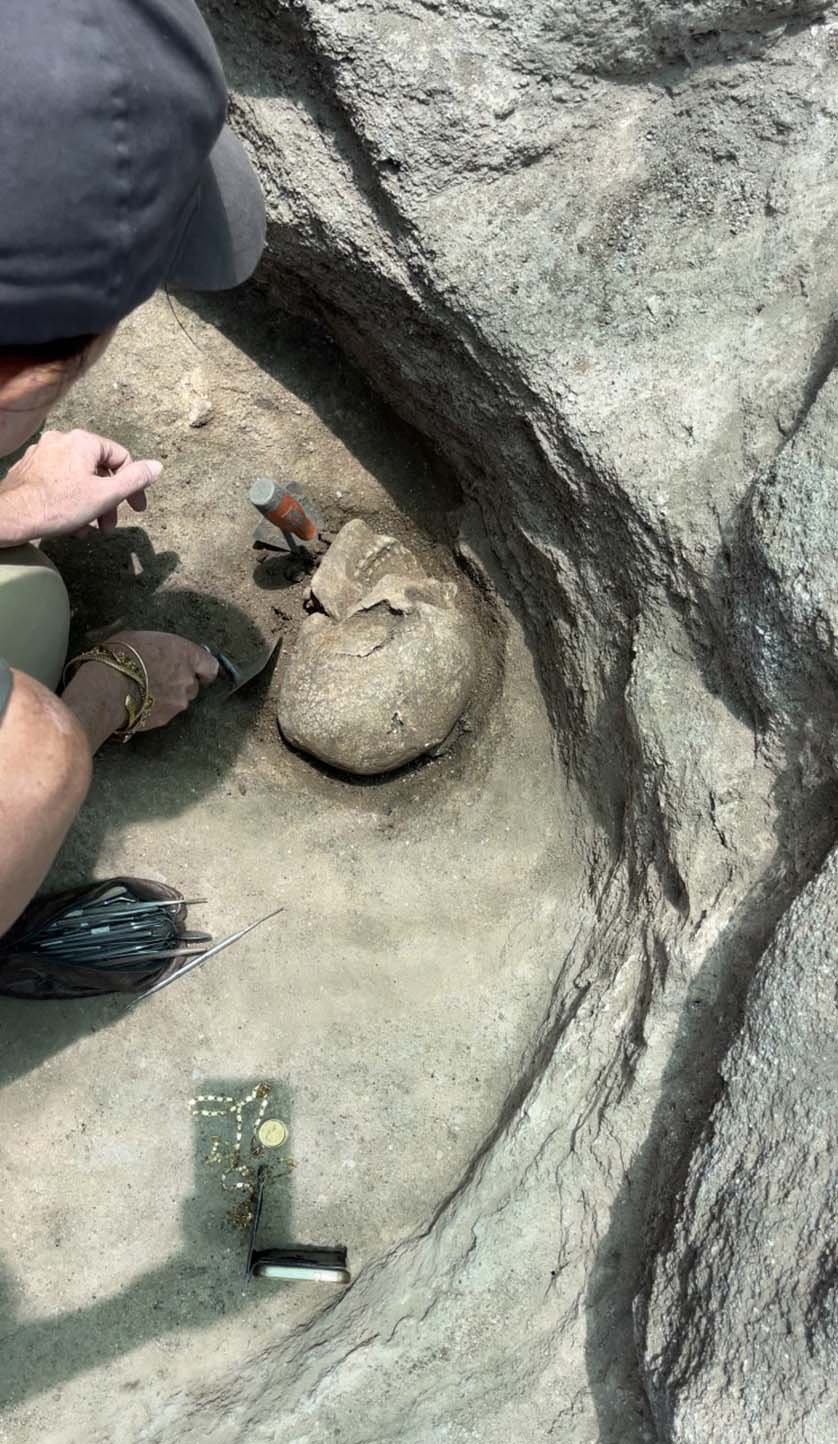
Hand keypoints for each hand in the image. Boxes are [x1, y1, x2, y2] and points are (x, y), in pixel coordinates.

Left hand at [0, 429, 160, 543]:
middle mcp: (62, 440)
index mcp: (83, 442)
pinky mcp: (29, 468)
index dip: (133, 486)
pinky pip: (59, 481)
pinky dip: (69, 499)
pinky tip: (69, 522)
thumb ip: (134, 480)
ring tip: (87, 528)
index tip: (136, 509)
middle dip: (108, 500)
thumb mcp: (105, 495)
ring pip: (78, 478)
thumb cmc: (58, 505)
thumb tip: (157, 467)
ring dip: (89, 504)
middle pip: (98, 470)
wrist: (11, 516)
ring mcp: (42, 453)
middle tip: (109, 526)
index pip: (121, 458)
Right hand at [110, 630, 218, 729]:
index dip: (203, 670)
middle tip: (160, 679)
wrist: (107, 687)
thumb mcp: (141, 637)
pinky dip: (156, 709)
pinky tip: (139, 702)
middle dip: (180, 684)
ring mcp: (178, 702)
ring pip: (179, 701)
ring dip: (168, 698)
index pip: (210, 666)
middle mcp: (187, 679)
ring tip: (145, 691)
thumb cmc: (120, 657)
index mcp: (186, 654)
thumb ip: (160, 648)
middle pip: (193, 685)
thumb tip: (157, 651)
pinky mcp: (165, 719)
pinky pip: (165, 713)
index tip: (197, 671)